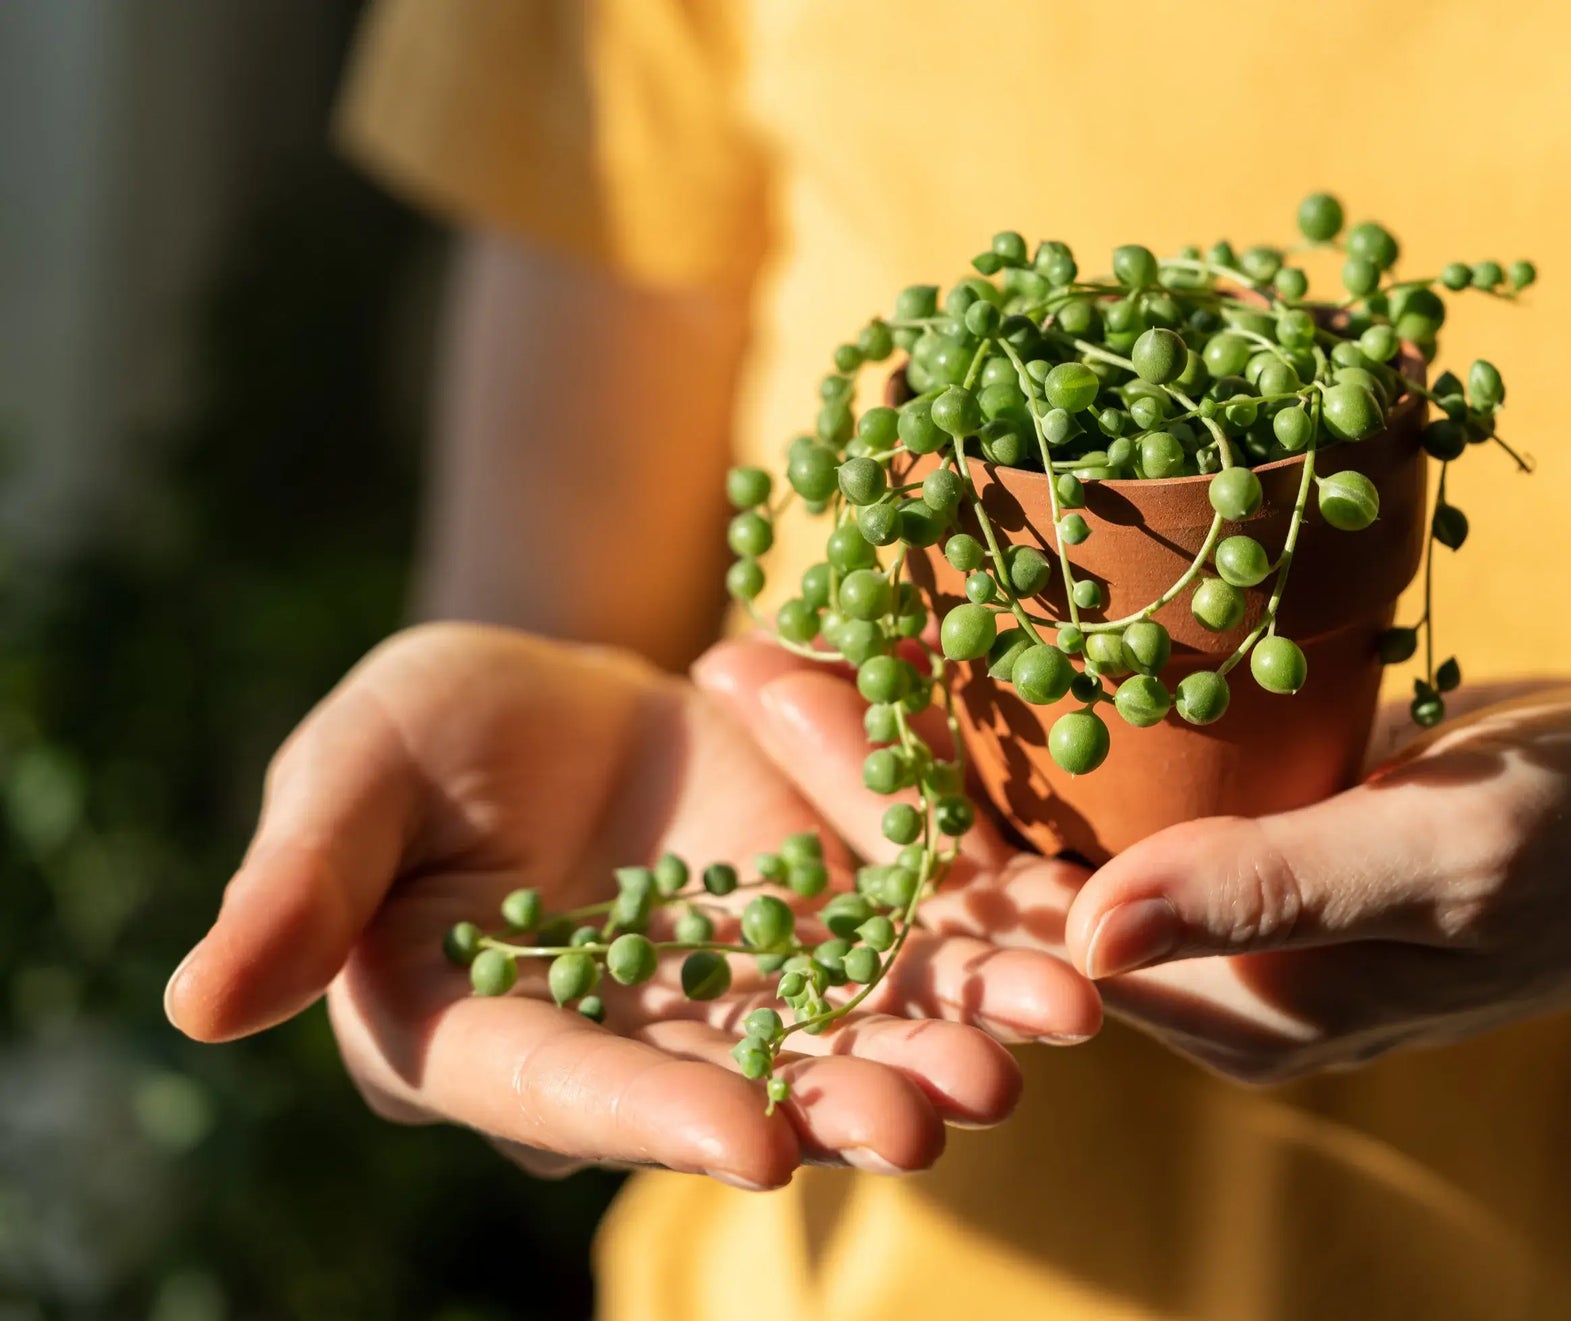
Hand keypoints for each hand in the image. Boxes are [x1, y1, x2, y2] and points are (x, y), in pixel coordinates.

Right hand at [166, 623, 1098, 1186]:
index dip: (657, 1122)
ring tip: (1044, 1036)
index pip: (574, 1092)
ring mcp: (755, 984)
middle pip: (747, 1086)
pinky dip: (991, 940)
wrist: (556, 694)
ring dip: (954, 1034)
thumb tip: (195, 1007)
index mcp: (498, 1035)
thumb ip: (300, 884)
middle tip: (942, 1114)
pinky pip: (920, 934)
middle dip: (850, 1098)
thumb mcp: (353, 777)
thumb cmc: (424, 738)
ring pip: (858, 1024)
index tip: (756, 1143)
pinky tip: (1068, 948)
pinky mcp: (839, 912)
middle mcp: (644, 1041)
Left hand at [732, 672, 1570, 1082]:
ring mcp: (1201, 901)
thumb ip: (1283, 893)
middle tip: (736, 656)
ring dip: (917, 728)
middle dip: (857, 772)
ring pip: (1025, 824)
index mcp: (1218, 1009)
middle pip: (982, 877)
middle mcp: (1181, 967)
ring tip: (800, 625)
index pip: (1001, 932)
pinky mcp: (1228, 831)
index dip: (878, 818)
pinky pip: (1094, 778)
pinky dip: (1014, 704)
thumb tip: (1085, 930)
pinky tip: (945, 619)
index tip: (770, 699)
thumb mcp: (1458, 855)